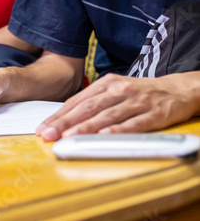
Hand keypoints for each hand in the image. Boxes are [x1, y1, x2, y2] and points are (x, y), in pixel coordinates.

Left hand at [36, 73, 198, 140]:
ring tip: (69, 136)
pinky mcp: (153, 114)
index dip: (58, 115)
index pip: (77, 101)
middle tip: (48, 134)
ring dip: (86, 127)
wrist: (178, 89)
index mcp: (106, 84)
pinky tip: (103, 136)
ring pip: (106, 115)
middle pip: (87, 107)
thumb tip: (65, 118)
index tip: (43, 127)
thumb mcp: (114, 90)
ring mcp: (136, 101)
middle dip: (65, 122)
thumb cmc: (139, 93)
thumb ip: (93, 102)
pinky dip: (117, 130)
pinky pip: (133, 124)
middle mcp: (119, 90)